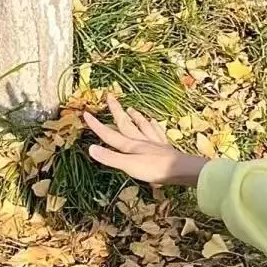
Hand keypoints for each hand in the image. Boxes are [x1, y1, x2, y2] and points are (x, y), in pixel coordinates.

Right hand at [83, 94, 205, 186]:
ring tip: (131, 108)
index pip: (109, 135)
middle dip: (116, 111)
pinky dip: (154, 126)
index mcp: (130, 145)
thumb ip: (111, 158)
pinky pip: (158, 133)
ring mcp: (155, 143)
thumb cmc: (154, 169)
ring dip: (135, 117)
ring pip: (143, 126)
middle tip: (110, 97)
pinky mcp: (166, 148)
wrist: (181, 170)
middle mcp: (141, 141)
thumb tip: (90, 148)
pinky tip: (153, 121)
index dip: (97, 126)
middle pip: (126, 123)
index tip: (86, 113)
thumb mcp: (129, 166)